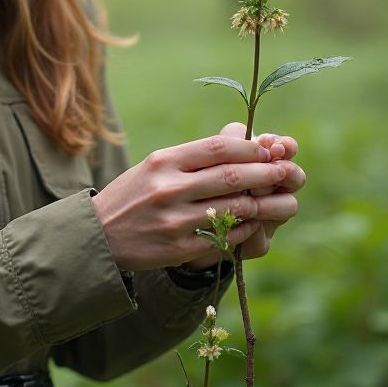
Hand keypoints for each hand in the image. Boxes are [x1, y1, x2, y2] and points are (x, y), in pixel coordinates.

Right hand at [91, 132, 302, 270]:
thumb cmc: (133, 194)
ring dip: (265, 204)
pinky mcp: (179, 248)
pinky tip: (254, 222)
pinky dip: (246, 228)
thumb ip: (195, 155)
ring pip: (234, 209)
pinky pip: (225, 236)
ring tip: (283, 200)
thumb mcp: (155, 165)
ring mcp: (175, 220)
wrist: (98, 236)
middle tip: (290, 173)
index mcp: (164, 161)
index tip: (270, 149)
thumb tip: (243, 137)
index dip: (252, 148)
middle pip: (232, 177)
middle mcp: (169, 188)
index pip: (218, 148)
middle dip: (268, 174)